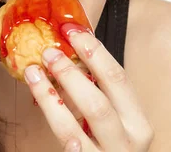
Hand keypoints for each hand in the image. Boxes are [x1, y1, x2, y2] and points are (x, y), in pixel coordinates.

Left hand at [23, 25, 153, 150]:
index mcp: (137, 121)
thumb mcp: (114, 119)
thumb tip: (67, 52)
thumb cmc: (111, 145)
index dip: (94, 51)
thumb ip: (97, 91)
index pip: (118, 78)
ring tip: (33, 73)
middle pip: (98, 102)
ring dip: (49, 95)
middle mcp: (128, 141)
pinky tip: (39, 104)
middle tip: (48, 52)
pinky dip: (54, 121)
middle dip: (70, 73)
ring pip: (74, 128)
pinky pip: (69, 145)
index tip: (71, 30)